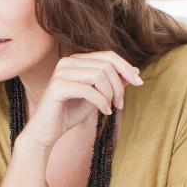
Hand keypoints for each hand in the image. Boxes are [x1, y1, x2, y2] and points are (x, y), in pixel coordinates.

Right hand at [19, 51, 141, 149]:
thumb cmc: (70, 113)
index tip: (139, 82)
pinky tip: (104, 112)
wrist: (46, 131)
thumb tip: (135, 71)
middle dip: (119, 85)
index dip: (126, 68)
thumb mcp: (97, 96)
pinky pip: (89, 90)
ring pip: (99, 75)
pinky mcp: (58, 86)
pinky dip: (101, 102)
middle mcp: (67, 62)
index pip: (108, 56)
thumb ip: (112, 83)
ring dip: (111, 94)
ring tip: (111, 108)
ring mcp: (61, 72)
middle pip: (106, 64)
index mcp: (76, 60)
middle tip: (120, 104)